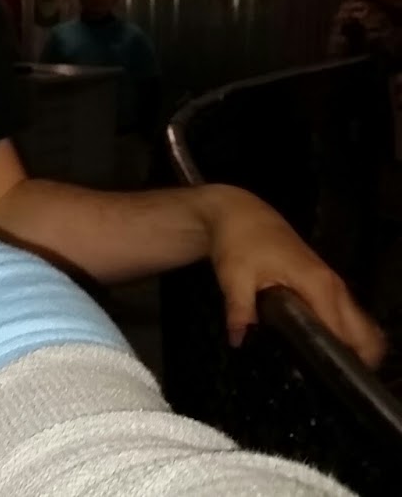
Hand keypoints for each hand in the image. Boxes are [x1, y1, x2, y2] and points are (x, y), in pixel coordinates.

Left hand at [205, 184, 387, 366]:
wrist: (240, 214)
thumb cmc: (238, 241)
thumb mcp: (233, 276)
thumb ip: (239, 309)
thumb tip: (239, 340)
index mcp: (318, 285)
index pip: (344, 333)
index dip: (341, 360)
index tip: (328, 383)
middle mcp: (335, 287)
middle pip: (364, 333)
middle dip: (357, 361)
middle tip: (328, 383)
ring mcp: (333, 285)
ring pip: (360, 325)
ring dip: (353, 349)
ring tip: (325, 373)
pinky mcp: (326, 284)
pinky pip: (347, 316)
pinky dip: (345, 335)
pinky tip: (322, 350)